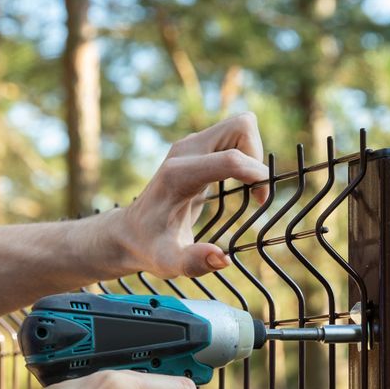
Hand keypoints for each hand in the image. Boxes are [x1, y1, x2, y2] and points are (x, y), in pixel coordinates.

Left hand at [111, 112, 270, 277]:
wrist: (129, 230)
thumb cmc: (149, 246)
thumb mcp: (167, 262)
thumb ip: (192, 262)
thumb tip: (222, 259)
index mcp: (179, 175)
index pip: (231, 158)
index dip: (256, 176)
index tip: (260, 202)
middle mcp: (185, 151)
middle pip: (241, 126)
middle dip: (257, 156)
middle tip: (254, 190)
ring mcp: (190, 145)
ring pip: (240, 126)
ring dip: (254, 154)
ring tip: (248, 187)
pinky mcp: (196, 147)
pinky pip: (234, 136)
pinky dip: (245, 154)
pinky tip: (239, 183)